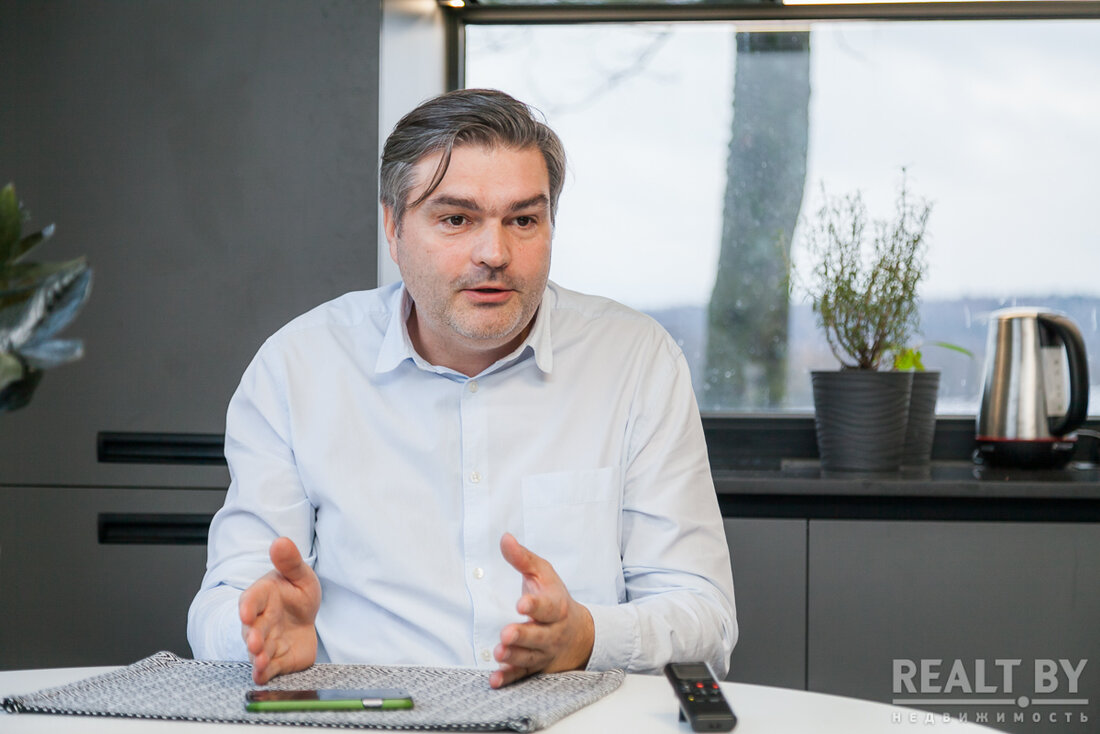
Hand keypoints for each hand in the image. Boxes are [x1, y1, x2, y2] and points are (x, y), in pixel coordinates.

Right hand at [239, 537, 321, 683]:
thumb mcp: (300, 575)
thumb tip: (281, 541)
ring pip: (257, 651)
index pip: (251, 600)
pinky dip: (263, 673)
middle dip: (252, 637)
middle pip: (252, 630)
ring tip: (260, 660)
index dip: (247, 606)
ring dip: (257, 657)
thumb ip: (290, 561)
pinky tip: (262, 676)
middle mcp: (259, 621)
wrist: (303, 618)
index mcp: (263, 597)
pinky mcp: (276, 660)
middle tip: (254, 642)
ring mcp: (266, 642)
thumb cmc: (296, 594)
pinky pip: (267, 669)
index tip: (245, 612)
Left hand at [491, 532, 594, 687]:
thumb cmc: (556, 599)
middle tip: (506, 634)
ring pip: (529, 657)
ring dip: (514, 656)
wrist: (580, 634)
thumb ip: (523, 559)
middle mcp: (552, 632)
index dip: (535, 606)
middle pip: (538, 636)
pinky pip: (522, 675)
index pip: (547, 607)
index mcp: (556, 607)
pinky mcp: (535, 667)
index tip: (521, 604)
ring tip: (499, 652)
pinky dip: (509, 679)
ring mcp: (544, 652)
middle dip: (523, 636)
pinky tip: (495, 679)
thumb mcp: (544, 575)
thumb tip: (504, 538)